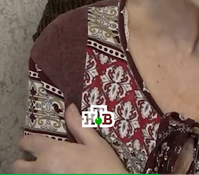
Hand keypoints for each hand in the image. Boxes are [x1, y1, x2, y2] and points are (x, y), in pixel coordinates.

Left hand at [10, 104, 126, 173]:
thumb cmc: (104, 165)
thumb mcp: (95, 142)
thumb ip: (78, 125)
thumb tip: (70, 108)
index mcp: (53, 151)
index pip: (27, 143)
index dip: (26, 142)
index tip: (32, 142)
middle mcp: (42, 168)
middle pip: (17, 167)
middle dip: (21, 162)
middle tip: (33, 159)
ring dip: (32, 171)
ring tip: (47, 166)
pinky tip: (58, 172)